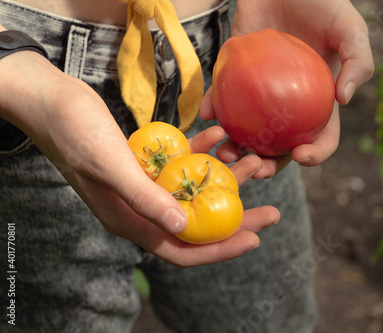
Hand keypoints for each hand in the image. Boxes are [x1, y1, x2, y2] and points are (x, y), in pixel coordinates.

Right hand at [0, 51, 278, 266]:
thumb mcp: (111, 165)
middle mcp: (140, 207)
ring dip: (225, 179)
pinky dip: (201, 151)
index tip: (254, 239)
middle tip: (272, 211)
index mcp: (130, 220)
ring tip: (256, 163)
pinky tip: (220, 134)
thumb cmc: (74, 132)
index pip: (181, 249)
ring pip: (194, 191)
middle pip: (197, 224)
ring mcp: (144, 184)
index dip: (219, 250)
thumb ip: (145, 198)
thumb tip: (182, 226)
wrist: (51, 100)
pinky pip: (182, 162)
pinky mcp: (146, 161)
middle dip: (235, 219)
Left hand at [202, 0, 373, 176]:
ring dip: (234, 148)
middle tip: (254, 169)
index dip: (314, 154)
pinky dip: (213, 107)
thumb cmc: (323, 3)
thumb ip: (358, 62)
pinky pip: (222, 97)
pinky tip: (207, 116)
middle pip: (278, 145)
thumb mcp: (351, 29)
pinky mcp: (234, 76)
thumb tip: (344, 99)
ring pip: (246, 131)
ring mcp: (259, 93)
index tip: (302, 156)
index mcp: (317, 102)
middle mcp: (287, 105)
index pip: (320, 137)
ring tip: (225, 154)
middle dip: (266, 166)